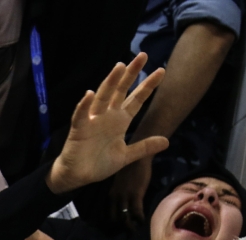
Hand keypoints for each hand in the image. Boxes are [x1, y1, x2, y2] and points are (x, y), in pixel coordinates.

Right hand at [47, 53, 167, 194]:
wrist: (78, 176)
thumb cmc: (99, 163)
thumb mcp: (126, 156)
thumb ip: (144, 147)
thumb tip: (167, 141)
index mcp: (120, 120)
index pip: (136, 99)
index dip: (148, 86)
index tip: (161, 71)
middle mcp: (107, 116)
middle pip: (120, 91)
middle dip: (130, 74)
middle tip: (143, 56)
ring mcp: (93, 120)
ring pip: (102, 97)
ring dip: (110, 82)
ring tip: (119, 67)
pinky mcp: (79, 129)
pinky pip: (81, 115)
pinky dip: (85, 105)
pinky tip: (90, 94)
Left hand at [109, 155, 153, 225]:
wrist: (138, 157)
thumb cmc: (130, 169)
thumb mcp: (120, 184)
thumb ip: (119, 194)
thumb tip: (124, 205)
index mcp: (110, 195)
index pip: (106, 214)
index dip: (111, 224)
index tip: (117, 230)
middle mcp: (115, 198)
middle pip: (113, 219)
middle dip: (120, 228)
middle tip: (128, 234)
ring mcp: (125, 197)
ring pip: (124, 218)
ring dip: (130, 227)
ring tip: (136, 232)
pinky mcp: (136, 195)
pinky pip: (137, 213)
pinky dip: (140, 220)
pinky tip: (144, 222)